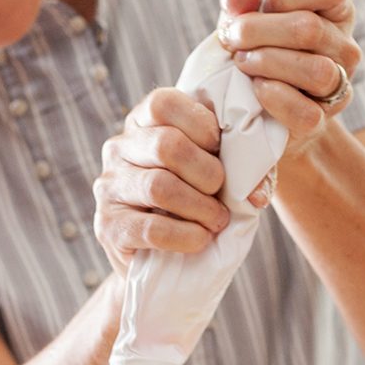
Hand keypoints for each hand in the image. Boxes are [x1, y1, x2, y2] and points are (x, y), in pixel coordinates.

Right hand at [94, 87, 230, 270]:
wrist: (163, 261)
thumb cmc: (195, 202)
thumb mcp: (216, 171)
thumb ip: (239, 163)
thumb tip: (257, 190)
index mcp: (143, 122)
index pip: (162, 103)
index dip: (201, 124)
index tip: (220, 150)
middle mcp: (118, 148)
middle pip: (166, 145)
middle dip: (208, 172)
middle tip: (221, 193)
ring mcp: (109, 187)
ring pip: (159, 187)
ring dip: (201, 208)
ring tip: (216, 220)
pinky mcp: (108, 226)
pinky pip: (152, 229)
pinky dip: (186, 236)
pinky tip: (200, 239)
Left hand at [216, 0, 362, 160]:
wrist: (255, 110)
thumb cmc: (256, 50)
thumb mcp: (246, 18)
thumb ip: (241, 1)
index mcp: (334, 10)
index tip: (264, 3)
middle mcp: (345, 47)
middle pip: (310, 28)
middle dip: (258, 30)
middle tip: (233, 37)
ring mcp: (338, 85)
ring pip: (315, 70)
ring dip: (267, 63)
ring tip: (242, 62)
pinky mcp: (321, 120)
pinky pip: (305, 111)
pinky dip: (274, 97)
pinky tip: (257, 88)